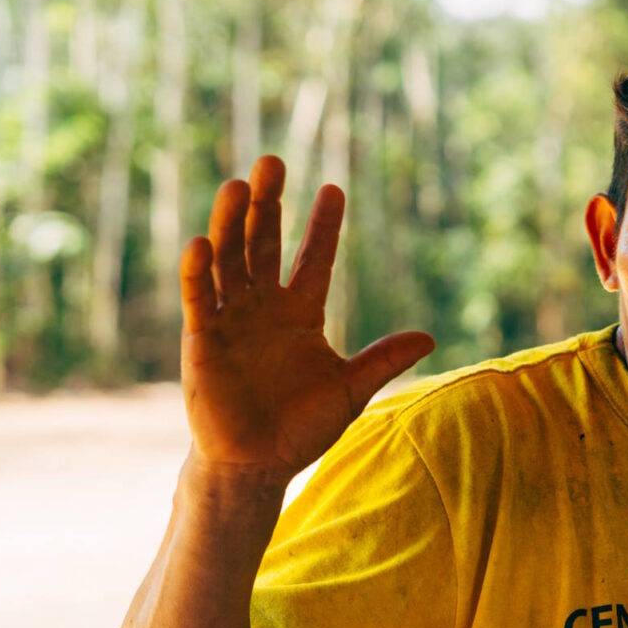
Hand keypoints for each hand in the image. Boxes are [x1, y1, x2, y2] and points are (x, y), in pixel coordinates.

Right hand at [178, 155, 434, 484]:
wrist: (259, 465)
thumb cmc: (301, 428)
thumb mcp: (350, 389)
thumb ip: (384, 359)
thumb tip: (430, 336)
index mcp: (300, 314)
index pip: (313, 258)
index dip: (324, 225)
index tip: (335, 188)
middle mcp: (263, 308)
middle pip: (263, 244)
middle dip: (268, 204)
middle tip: (273, 162)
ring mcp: (230, 320)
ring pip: (228, 260)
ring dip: (230, 223)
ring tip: (238, 184)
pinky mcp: (201, 341)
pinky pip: (198, 299)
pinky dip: (198, 272)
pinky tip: (202, 242)